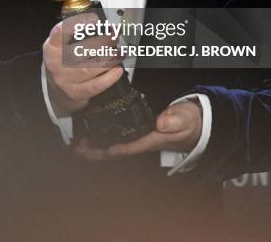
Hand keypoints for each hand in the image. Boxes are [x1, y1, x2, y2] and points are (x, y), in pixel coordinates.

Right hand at [43, 13, 123, 117]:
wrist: (57, 91)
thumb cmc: (62, 63)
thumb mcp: (61, 46)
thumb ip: (75, 35)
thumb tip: (102, 26)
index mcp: (52, 47)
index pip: (61, 32)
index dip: (78, 23)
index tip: (94, 19)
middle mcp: (55, 63)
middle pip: (81, 50)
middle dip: (102, 42)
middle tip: (114, 37)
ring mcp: (65, 80)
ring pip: (90, 68)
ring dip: (109, 59)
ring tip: (120, 52)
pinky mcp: (76, 93)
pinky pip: (96, 85)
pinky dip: (110, 77)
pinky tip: (117, 69)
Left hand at [74, 100, 202, 160]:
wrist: (193, 123)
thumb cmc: (189, 122)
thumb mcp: (186, 118)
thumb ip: (176, 119)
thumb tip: (162, 121)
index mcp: (152, 139)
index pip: (131, 146)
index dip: (117, 148)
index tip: (103, 150)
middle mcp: (142, 141)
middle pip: (116, 150)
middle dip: (96, 152)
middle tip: (78, 151)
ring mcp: (138, 138)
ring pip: (112, 145)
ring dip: (95, 147)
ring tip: (77, 146)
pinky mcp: (136, 132)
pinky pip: (115, 138)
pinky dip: (101, 138)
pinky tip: (90, 136)